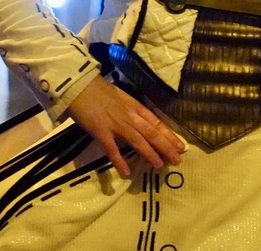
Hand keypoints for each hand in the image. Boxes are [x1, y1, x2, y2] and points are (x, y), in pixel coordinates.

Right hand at [65, 77, 185, 178]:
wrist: (80, 86)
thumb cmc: (99, 90)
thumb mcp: (121, 98)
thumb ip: (131, 110)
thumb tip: (140, 121)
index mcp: (135, 107)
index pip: (157, 123)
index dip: (169, 135)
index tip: (180, 146)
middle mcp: (130, 116)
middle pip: (152, 133)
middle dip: (166, 147)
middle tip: (177, 159)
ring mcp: (116, 125)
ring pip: (138, 141)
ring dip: (150, 154)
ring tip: (159, 166)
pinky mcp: (101, 132)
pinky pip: (112, 149)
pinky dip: (120, 161)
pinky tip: (126, 173)